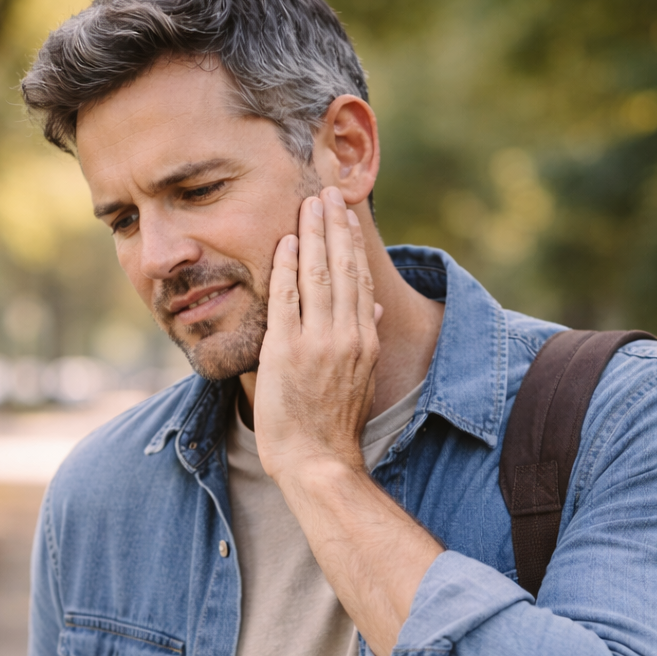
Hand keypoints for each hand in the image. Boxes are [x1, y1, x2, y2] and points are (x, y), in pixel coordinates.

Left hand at [254, 187, 380, 486]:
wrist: (318, 461)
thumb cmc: (335, 425)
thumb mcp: (361, 380)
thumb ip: (364, 340)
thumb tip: (370, 309)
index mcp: (364, 341)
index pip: (358, 280)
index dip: (351, 244)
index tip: (345, 217)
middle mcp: (345, 335)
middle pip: (341, 268)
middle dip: (334, 227)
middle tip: (327, 194)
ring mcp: (317, 342)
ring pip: (317, 275)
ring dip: (313, 235)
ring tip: (309, 205)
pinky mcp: (286, 352)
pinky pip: (286, 298)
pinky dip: (287, 267)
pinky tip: (287, 242)